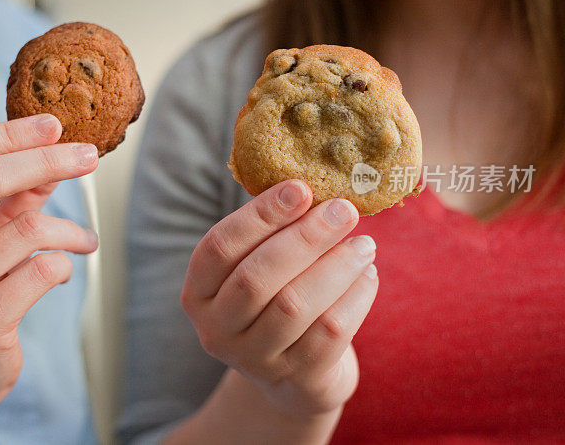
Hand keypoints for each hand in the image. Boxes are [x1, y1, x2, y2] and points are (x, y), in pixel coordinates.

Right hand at [0, 114, 98, 409]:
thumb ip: (12, 196)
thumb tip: (57, 150)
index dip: (7, 132)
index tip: (53, 125)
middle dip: (47, 159)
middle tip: (89, 157)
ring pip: (27, 228)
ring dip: (71, 229)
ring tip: (85, 240)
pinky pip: (42, 272)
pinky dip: (65, 263)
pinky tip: (65, 269)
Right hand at [181, 180, 377, 418]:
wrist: (296, 375)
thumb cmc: (276, 300)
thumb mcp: (259, 268)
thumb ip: (272, 233)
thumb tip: (315, 185)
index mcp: (197, 293)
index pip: (219, 248)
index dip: (259, 216)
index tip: (301, 188)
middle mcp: (216, 330)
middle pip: (256, 278)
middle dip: (305, 237)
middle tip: (343, 210)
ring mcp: (253, 360)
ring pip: (295, 306)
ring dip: (336, 266)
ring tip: (364, 243)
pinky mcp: (296, 379)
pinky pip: (330, 333)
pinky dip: (355, 297)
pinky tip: (367, 275)